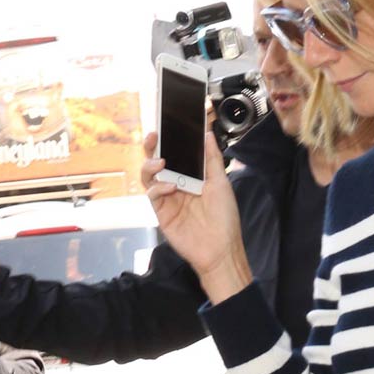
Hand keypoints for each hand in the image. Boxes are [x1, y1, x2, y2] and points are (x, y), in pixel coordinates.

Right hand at [142, 128, 249, 297]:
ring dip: (150, 164)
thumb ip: (211, 158)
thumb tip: (207, 133)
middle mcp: (176, 183)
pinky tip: (171, 187)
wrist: (220, 249)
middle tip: (153, 136)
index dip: (168, 138)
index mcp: (191, 175)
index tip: (165, 123)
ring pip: (149, 175)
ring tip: (161, 161)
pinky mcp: (162, 212)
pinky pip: (153, 195)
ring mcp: (167, 198)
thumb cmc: (224, 218)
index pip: (175, 151)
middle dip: (152, 146)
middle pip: (157, 160)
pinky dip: (158, 187)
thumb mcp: (221, 182)